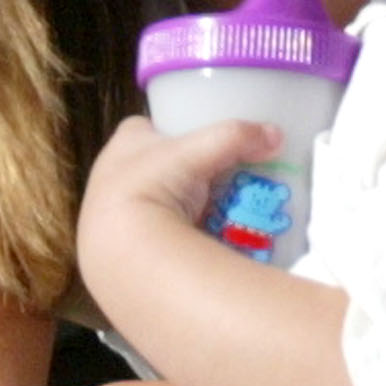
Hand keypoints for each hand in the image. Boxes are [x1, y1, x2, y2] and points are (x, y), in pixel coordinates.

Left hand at [76, 112, 281, 298]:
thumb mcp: (195, 153)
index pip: (142, 130)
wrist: (124, 256)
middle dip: (178, 174)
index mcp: (121, 148)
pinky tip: (196, 245)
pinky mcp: (124, 252)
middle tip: (212, 182)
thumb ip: (235, 138)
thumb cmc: (150, 188)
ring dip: (178, 210)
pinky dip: (174, 239)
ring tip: (211, 216)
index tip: (194, 139)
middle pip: (151, 169)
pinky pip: (154, 238)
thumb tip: (275, 135)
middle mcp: (111, 181)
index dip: (167, 131)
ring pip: (153, 206)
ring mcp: (114, 219)